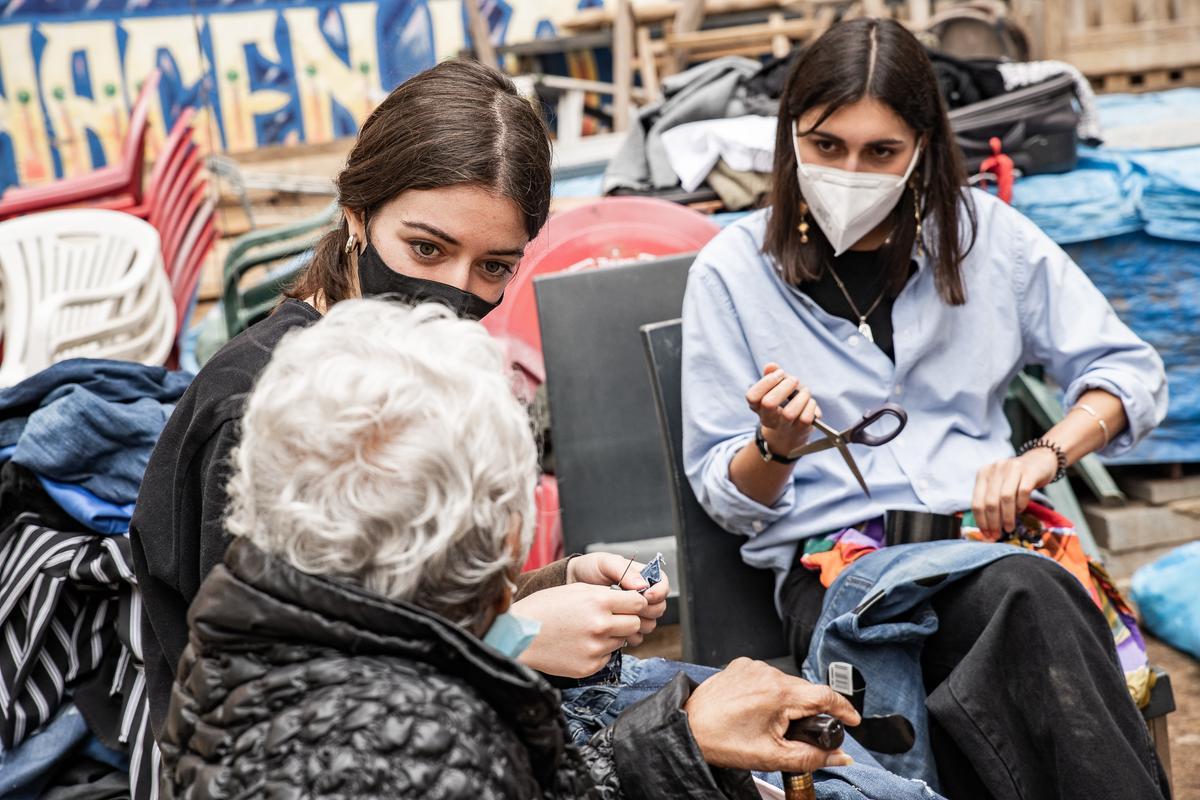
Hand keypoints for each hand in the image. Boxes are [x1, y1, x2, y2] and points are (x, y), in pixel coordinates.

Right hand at [511, 583, 646, 677]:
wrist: (519, 636)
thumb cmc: (543, 609)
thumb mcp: (574, 589)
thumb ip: (604, 593)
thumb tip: (630, 599)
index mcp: (598, 601)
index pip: (638, 602)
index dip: (636, 602)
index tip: (630, 604)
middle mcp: (601, 625)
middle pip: (636, 624)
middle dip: (628, 619)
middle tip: (612, 617)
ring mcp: (596, 648)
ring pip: (622, 641)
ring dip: (612, 635)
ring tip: (588, 631)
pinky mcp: (589, 666)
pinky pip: (607, 657)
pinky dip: (599, 651)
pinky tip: (580, 644)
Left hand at [567, 553, 668, 637]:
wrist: (572, 586)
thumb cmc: (589, 569)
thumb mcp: (605, 563)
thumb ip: (623, 570)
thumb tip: (642, 584)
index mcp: (643, 577)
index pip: (663, 586)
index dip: (658, 593)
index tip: (645, 596)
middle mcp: (642, 596)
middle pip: (659, 608)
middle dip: (647, 609)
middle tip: (629, 607)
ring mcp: (635, 612)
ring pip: (650, 623)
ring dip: (638, 623)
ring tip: (619, 616)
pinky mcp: (625, 626)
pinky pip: (637, 636)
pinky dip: (629, 634)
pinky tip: (616, 628)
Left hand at [683, 658, 859, 772]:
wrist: (686, 728)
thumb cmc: (722, 742)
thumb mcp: (772, 757)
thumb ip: (812, 757)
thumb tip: (841, 755)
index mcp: (779, 693)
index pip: (825, 695)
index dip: (844, 709)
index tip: (852, 721)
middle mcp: (767, 672)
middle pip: (805, 691)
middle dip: (810, 712)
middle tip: (801, 735)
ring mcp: (752, 666)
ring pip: (786, 684)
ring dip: (788, 702)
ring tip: (772, 725)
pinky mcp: (740, 665)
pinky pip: (766, 677)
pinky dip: (770, 693)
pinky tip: (757, 711)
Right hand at [746, 363, 821, 456]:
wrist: (791, 433)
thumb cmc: (784, 403)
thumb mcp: (777, 387)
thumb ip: (772, 375)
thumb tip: (771, 366)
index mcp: (758, 407)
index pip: (752, 396)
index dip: (766, 382)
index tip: (779, 374)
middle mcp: (768, 419)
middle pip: (769, 403)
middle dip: (785, 386)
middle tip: (794, 381)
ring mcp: (784, 427)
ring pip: (789, 413)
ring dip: (801, 396)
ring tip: (805, 391)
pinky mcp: (800, 431)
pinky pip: (805, 418)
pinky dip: (811, 406)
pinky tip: (809, 402)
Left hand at [971, 448, 1059, 537]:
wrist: (1039, 461)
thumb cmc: (1016, 479)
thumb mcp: (998, 485)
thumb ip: (991, 501)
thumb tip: (987, 529)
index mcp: (983, 473)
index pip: (977, 502)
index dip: (981, 521)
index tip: (987, 535)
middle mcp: (995, 469)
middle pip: (990, 502)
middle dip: (993, 522)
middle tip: (997, 535)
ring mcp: (1012, 468)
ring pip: (1005, 498)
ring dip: (1007, 517)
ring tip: (1009, 528)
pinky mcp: (1029, 471)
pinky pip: (1023, 492)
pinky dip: (1021, 505)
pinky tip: (1021, 510)